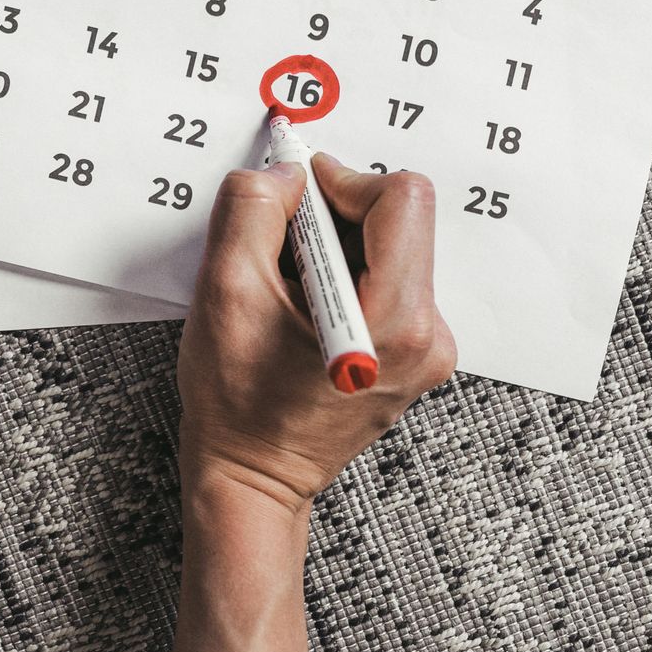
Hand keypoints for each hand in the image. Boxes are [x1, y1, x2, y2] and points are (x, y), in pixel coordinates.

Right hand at [176, 154, 456, 513]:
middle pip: (398, 222)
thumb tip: (283, 173)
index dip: (341, 181)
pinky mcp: (412, 353)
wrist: (252, 477)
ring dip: (333, 249)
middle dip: (332, 219)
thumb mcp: (225, 293)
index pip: (403, 199)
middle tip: (277, 250)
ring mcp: (425, 348)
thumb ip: (250, 212)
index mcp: (394, 321)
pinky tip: (300, 308)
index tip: (296, 195)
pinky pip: (386, 281)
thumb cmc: (237, 407)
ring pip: (390, 249)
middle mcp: (427, 335)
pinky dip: (342, 276)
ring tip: (285, 289)